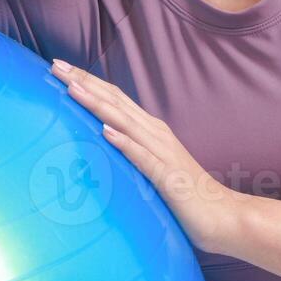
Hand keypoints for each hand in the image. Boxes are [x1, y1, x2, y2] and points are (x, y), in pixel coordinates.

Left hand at [49, 58, 245, 254]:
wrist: (225, 216)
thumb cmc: (188, 196)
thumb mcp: (154, 168)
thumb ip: (133, 153)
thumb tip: (105, 142)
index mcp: (151, 131)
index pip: (114, 99)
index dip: (88, 82)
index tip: (60, 68)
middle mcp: (156, 135)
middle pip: (115, 102)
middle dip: (85, 82)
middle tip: (55, 65)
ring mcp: (163, 154)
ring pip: (125, 122)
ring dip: (98, 104)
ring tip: (72, 88)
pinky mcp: (168, 177)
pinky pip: (144, 158)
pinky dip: (125, 143)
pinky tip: (107, 132)